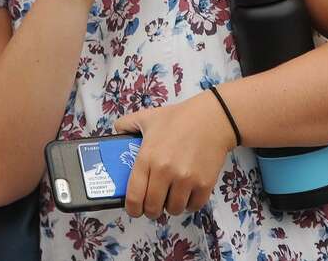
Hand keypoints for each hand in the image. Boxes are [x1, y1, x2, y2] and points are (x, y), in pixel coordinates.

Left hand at [115, 91, 235, 217]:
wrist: (211, 120)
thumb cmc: (177, 119)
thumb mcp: (146, 117)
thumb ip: (126, 124)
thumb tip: (116, 132)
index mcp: (147, 157)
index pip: (134, 195)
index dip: (132, 208)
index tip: (133, 209)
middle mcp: (165, 171)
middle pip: (153, 207)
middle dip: (150, 210)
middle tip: (152, 204)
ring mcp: (186, 179)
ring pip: (173, 209)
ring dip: (170, 206)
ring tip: (170, 196)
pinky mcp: (204, 184)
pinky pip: (193, 206)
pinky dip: (188, 204)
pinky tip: (186, 193)